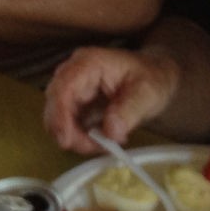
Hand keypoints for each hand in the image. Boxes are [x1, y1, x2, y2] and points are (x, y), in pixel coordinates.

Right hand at [42, 46, 180, 153]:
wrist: (155, 77)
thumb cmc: (151, 79)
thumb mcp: (148, 93)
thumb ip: (130, 111)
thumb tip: (111, 131)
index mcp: (89, 63)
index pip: (64, 87)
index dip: (59, 115)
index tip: (66, 140)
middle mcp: (74, 72)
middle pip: (55, 104)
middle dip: (69, 131)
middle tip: (96, 147)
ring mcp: (72, 88)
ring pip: (57, 117)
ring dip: (75, 137)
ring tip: (104, 144)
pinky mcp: (74, 103)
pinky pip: (67, 124)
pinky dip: (79, 137)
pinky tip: (100, 141)